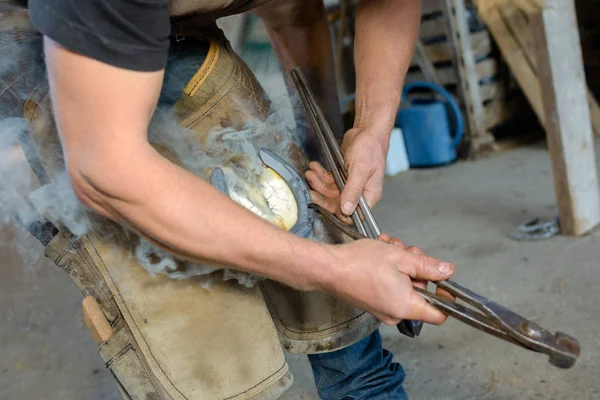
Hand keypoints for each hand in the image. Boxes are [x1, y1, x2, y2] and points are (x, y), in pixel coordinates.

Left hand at [305, 127, 387, 220]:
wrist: (367, 130)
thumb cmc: (370, 148)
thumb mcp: (360, 169)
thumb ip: (353, 190)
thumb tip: (347, 210)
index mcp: (369, 195)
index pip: (353, 214)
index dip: (337, 212)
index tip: (322, 205)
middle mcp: (360, 192)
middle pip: (338, 204)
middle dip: (322, 196)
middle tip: (310, 190)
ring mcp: (351, 184)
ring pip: (330, 191)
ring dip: (319, 183)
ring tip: (310, 173)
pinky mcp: (343, 175)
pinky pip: (329, 180)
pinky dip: (321, 174)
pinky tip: (315, 167)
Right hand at [320, 238, 455, 324]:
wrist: (328, 268)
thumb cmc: (359, 263)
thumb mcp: (400, 257)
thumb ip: (427, 265)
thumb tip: (447, 271)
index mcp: (405, 306)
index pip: (439, 315)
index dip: (446, 297)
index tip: (443, 280)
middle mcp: (395, 313)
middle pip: (420, 293)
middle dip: (417, 268)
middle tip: (407, 251)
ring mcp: (382, 309)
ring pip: (404, 286)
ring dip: (402, 265)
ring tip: (390, 247)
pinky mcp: (372, 302)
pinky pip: (390, 287)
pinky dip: (390, 271)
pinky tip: (381, 254)